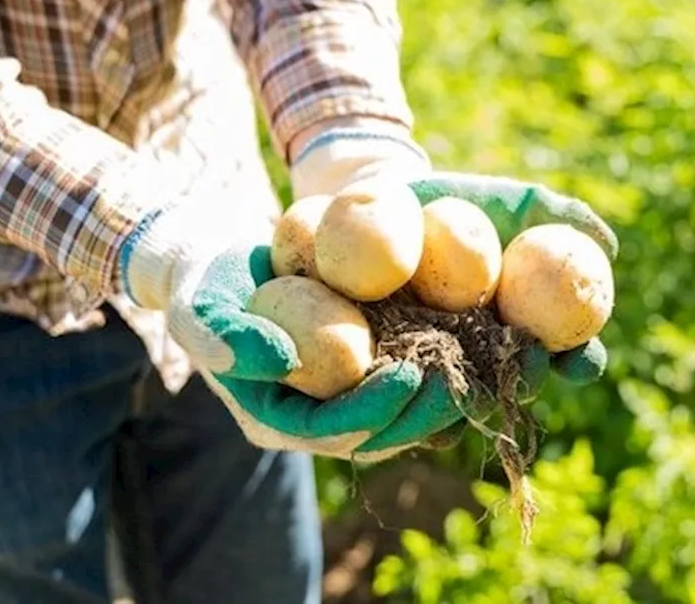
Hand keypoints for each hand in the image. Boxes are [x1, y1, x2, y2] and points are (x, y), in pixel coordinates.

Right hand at [116, 192, 462, 461]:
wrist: (224, 265)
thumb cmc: (206, 287)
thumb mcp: (203, 309)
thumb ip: (228, 338)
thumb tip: (282, 359)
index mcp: (278, 420)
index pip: (333, 430)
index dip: (375, 410)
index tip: (411, 375)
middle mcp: (318, 419)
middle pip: (382, 429)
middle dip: (427, 409)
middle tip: (466, 376)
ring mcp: (348, 396)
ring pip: (408, 410)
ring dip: (452, 393)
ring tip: (491, 365)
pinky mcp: (372, 369)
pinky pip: (418, 376)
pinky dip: (453, 362)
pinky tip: (490, 342)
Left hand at [286, 122, 619, 455]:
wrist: (376, 206)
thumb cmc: (454, 202)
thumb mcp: (506, 200)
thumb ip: (557, 214)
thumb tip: (606, 245)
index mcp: (524, 328)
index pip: (567, 354)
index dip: (581, 361)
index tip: (582, 356)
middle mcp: (487, 358)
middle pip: (518, 384)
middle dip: (528, 379)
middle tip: (531, 362)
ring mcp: (440, 370)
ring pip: (465, 400)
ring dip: (473, 397)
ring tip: (474, 382)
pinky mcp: (389, 376)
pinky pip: (404, 401)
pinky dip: (408, 399)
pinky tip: (409, 388)